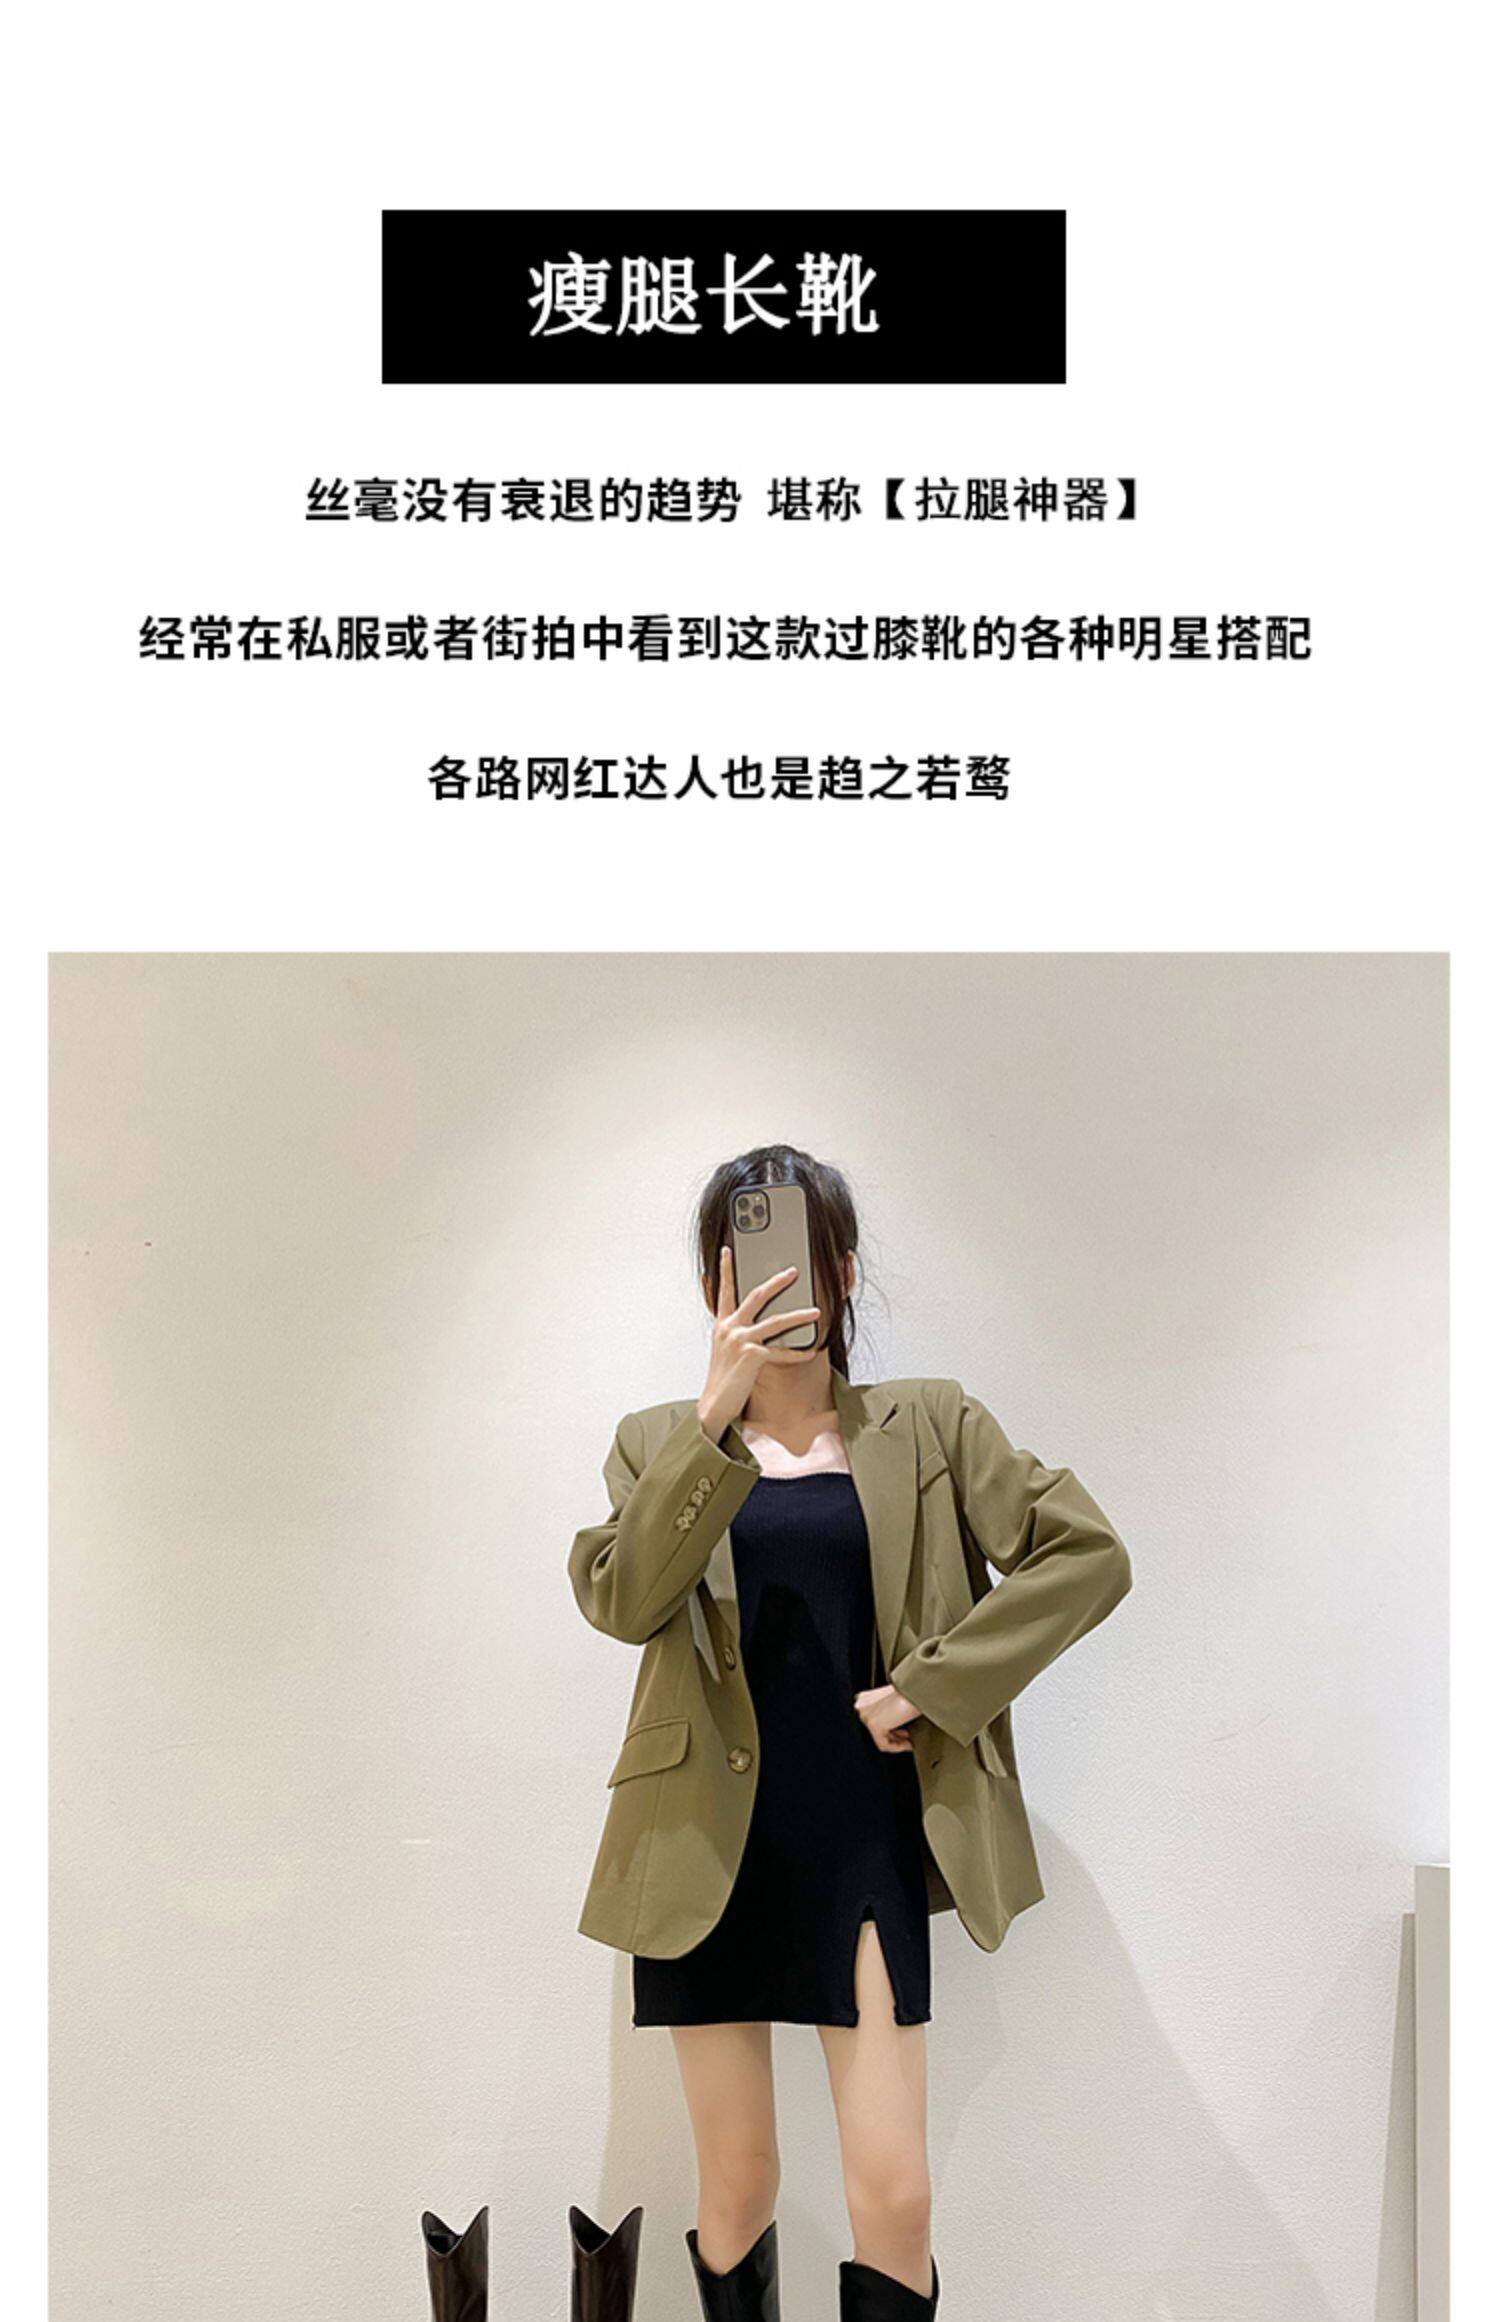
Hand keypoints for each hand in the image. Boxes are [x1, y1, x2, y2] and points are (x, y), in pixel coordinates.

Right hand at [697, 1246, 820, 1441]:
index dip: (726, 1269)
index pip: (723, 1290)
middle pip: (756, 1296)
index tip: (728, 1251)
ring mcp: (741, 1341)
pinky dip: (798, 1353)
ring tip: (816, 1311)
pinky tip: (811, 1352)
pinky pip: (781, 1352)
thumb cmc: (722, 1377)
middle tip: (793, 1272)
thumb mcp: (724, 1348)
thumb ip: (736, 1331)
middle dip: (777, 1282)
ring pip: (776, 1321)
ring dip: (799, 1315)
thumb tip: (756, 1321)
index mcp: (722, 1324)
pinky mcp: (752, 1357)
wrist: (715, 1403)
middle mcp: (730, 1328)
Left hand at [854, 1685, 921, 1752]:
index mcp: (864, 1697)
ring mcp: (865, 1715)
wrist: (917, 1687)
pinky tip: (909, 1744)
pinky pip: (884, 1745)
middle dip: (893, 1736)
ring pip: (880, 1738)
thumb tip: (893, 1731)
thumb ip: (887, 1712)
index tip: (905, 1733)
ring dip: (897, 1742)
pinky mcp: (873, 1724)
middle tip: (908, 1739)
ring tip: (910, 1743)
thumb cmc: (912, 1691)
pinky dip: (898, 1747)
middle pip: (876, 1730)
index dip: (891, 1729)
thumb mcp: (894, 1701)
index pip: (874, 1721)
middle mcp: (861, 1705)